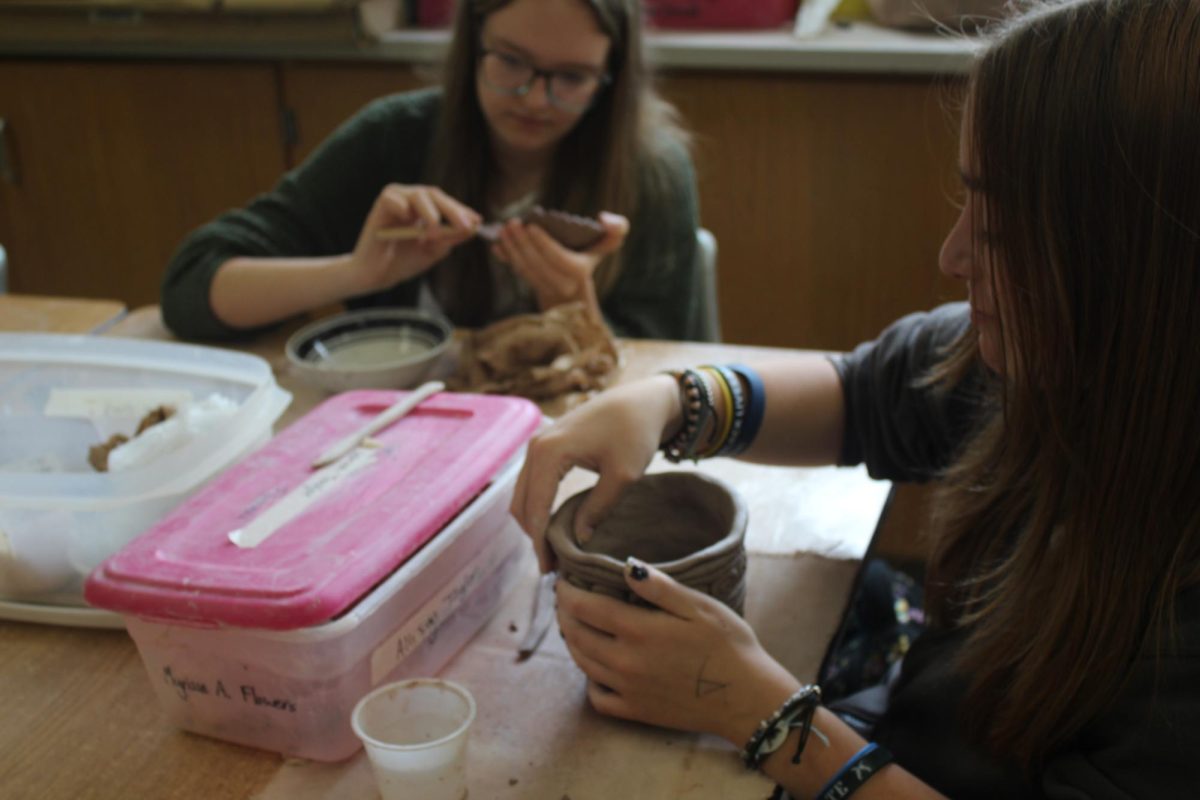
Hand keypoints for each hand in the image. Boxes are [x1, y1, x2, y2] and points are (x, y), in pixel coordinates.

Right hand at [344, 184, 480, 294]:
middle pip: (435, 195)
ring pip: (419, 195)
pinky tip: (409, 220)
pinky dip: (403, 208)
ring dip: (431, 213)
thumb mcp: (433, 251)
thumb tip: (471, 228)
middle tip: (465, 225)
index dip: (461, 211)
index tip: (477, 222)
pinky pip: (393, 199)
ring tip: (435, 232)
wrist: (376, 276)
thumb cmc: (402, 262)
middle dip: (452, 210)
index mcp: (424, 208)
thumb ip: (450, 238)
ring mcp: (396, 200)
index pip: (446, 203)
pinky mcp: (380, 205)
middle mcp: (410, 199)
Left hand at [491, 211, 629, 311]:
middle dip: (522, 243)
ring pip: (525, 270)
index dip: (544, 244)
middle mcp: (561, 284)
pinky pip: (517, 273)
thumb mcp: (608, 243)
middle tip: (512, 223)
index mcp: (579, 271)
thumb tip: (603, 218)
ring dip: (512, 249)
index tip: (531, 226)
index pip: (559, 259)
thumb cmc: (590, 257)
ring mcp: (544, 288)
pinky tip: (496, 246)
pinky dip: (506, 259)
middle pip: (538, 264)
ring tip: (504, 230)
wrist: (574, 288)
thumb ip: (617, 229)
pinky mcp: (529, 286)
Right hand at [510, 375, 680, 572]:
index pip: (536, 509)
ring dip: (533, 522)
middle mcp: (536, 447)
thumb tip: (579, 539)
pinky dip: (538, 506)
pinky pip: (532, 483)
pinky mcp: (547, 445)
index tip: (551, 570)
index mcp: (550, 454)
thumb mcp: (623, 476)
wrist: (643, 400)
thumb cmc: (636, 433)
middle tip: (551, 566)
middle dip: (533, 536)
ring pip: (524, 494)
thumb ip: (598, 508)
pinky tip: (553, 525)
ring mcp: (538, 444)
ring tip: (552, 550)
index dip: (540, 543)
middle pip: (522, 504)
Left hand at [556, 559, 801, 743]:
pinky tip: (597, 667)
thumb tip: (628, 565)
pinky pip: (597, 697)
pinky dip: (589, 680)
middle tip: (565, 600)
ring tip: (575, 625)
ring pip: (582, 662)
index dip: (566, 591)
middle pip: (576, 634)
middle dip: (565, 613)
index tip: (561, 580)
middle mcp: (625, 661)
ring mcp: (628, 689)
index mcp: (638, 630)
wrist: (746, 699)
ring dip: (572, 641)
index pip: (584, 607)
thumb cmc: (729, 645)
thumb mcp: (699, 606)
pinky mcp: (636, 711)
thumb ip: (660, 587)